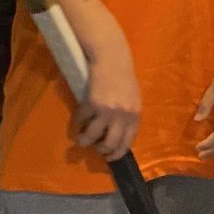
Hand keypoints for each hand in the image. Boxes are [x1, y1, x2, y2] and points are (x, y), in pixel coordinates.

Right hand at [67, 2, 140, 160]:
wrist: (112, 57)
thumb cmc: (124, 76)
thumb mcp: (133, 98)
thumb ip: (128, 116)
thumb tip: (118, 135)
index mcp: (135, 115)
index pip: (127, 143)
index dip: (117, 154)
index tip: (109, 157)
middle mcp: (122, 116)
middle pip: (110, 144)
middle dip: (101, 151)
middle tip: (95, 149)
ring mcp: (106, 110)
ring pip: (92, 136)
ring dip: (84, 140)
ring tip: (80, 139)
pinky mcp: (92, 103)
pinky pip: (82, 120)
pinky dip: (77, 123)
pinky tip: (78, 121)